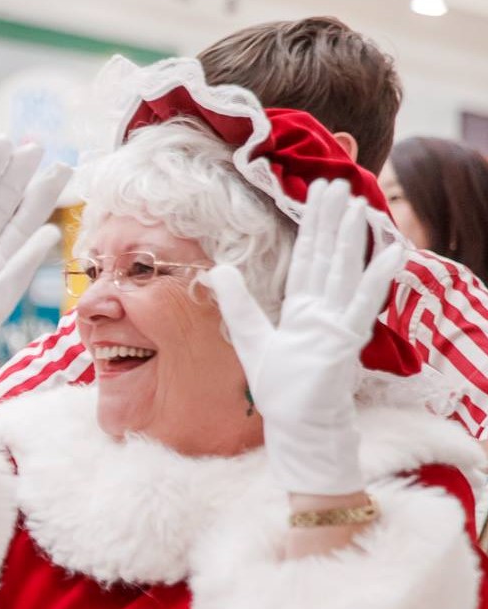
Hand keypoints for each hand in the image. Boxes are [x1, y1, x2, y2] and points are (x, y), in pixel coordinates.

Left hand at [205, 179, 405, 496]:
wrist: (300, 426)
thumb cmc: (283, 389)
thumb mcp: (250, 339)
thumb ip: (237, 304)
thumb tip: (217, 269)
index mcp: (302, 309)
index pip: (308, 258)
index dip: (313, 225)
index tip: (317, 193)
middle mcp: (323, 310)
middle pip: (328, 257)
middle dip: (332, 221)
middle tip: (339, 183)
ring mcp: (337, 324)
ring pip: (345, 272)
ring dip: (353, 240)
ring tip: (360, 206)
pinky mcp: (345, 341)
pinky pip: (363, 305)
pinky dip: (376, 279)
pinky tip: (391, 252)